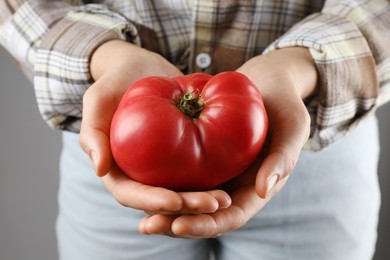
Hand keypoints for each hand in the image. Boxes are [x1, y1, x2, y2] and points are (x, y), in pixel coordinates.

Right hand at [79, 40, 231, 214]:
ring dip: (203, 200)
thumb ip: (92, 130)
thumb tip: (99, 168)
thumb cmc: (116, 81)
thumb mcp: (98, 98)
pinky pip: (196, 171)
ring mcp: (162, 167)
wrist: (143, 68)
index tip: (175, 201)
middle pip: (162, 201)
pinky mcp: (181, 155)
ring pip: (182, 192)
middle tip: (215, 203)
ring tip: (226, 199)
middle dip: (187, 207)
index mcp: (117, 170)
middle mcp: (140, 174)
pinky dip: (211, 179)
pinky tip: (232, 180)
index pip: (132, 195)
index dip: (152, 202)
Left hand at [138, 47, 316, 237]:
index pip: (230, 216)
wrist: (267, 81)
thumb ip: (284, 157)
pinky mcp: (203, 155)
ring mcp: (217, 171)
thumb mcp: (292, 124)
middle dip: (176, 224)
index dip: (206, 224)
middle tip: (147, 226)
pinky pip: (181, 172)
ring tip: (139, 217)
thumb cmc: (284, 102)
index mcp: (257, 187)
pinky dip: (163, 181)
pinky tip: (140, 181)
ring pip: (188, 199)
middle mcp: (234, 184)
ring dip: (165, 210)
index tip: (179, 224)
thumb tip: (264, 190)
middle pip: (204, 215)